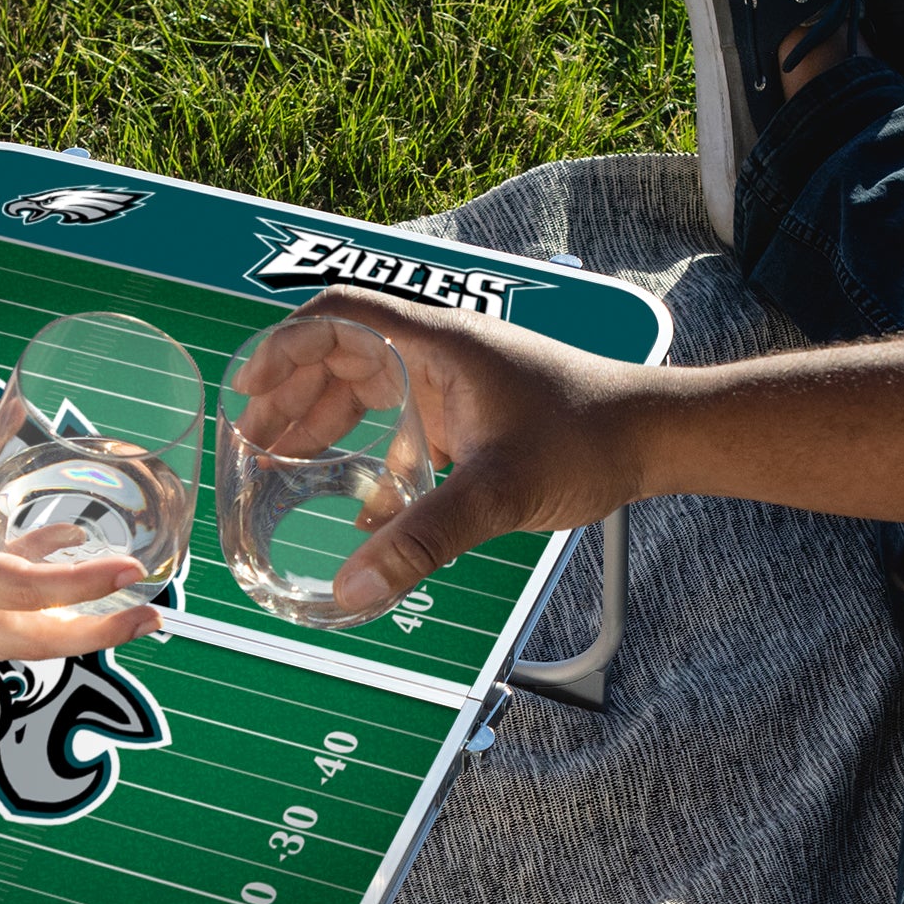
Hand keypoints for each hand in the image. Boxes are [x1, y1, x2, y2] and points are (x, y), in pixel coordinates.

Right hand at [0, 417, 157, 658]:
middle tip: (156, 615)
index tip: (134, 569)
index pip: (26, 589)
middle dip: (102, 633)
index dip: (85, 583)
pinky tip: (46, 568)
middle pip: (37, 642)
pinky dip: (27, 612)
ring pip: (17, 643)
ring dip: (71, 627)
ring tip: (121, 601)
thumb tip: (13, 410)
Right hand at [275, 288, 654, 614]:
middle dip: (292, 394)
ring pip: (372, 391)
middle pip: (344, 357)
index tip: (249, 388)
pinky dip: (373, 458)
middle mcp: (441, 354)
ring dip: (325, 423)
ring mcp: (457, 385)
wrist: (655, 436)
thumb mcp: (496, 492)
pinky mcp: (474, 417)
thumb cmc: (586, 438)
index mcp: (438, 343)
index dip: (284, 347)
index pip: (339, 317)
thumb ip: (422, 538)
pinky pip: (405, 427)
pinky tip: (359, 509)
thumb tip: (352, 586)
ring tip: (280, 464)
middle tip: (251, 440)